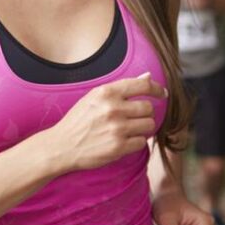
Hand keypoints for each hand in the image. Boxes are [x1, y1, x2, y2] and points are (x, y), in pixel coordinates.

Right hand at [49, 72, 166, 171]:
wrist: (62, 145)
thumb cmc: (78, 121)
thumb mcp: (94, 98)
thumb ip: (121, 88)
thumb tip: (147, 76)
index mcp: (106, 93)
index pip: (142, 85)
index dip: (156, 88)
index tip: (162, 93)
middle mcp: (113, 109)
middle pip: (148, 108)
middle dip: (145, 113)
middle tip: (134, 118)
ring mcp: (116, 128)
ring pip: (149, 125)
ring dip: (142, 128)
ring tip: (127, 130)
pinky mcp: (118, 147)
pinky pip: (142, 142)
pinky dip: (135, 142)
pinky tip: (122, 141)